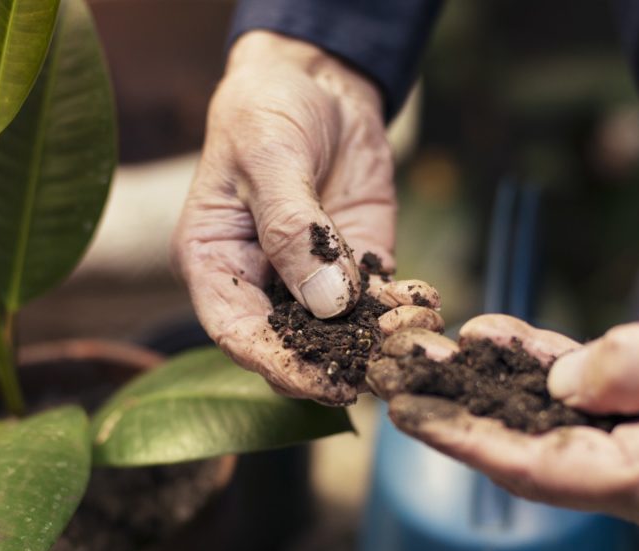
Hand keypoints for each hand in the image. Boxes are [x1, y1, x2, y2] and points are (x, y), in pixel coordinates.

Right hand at [172, 31, 438, 404]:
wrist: (319, 81)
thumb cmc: (270, 110)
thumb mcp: (271, 156)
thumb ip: (292, 228)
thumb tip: (326, 302)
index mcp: (215, 263)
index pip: (237, 332)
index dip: (275, 362)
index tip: (319, 381)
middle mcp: (259, 283)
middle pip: (289, 345)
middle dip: (335, 363)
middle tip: (379, 371)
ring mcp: (310, 280)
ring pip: (339, 333)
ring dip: (377, 340)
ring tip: (411, 333)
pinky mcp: (355, 267)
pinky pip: (377, 302)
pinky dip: (401, 309)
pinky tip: (424, 304)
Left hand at [368, 292, 638, 537]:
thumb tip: (560, 380)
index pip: (538, 469)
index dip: (465, 441)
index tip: (406, 416)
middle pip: (528, 449)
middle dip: (460, 411)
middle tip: (397, 375)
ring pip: (548, 421)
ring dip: (489, 386)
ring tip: (431, 351)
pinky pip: (583, 398)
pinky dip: (538, 367)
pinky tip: (496, 339)